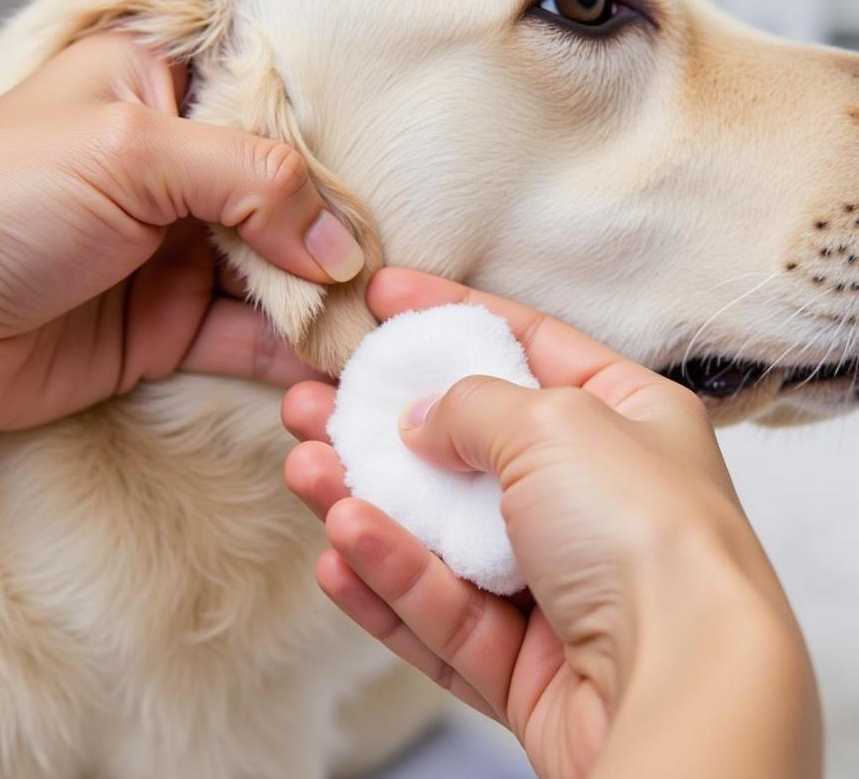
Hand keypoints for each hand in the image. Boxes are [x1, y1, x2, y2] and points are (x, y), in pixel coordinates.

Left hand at [0, 31, 363, 435]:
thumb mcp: (131, 152)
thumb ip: (251, 182)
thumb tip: (341, 246)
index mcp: (159, 91)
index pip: (273, 112)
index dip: (334, 151)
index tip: (391, 189)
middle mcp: (177, 172)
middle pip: (287, 201)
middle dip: (338, 242)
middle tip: (397, 279)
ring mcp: (177, 253)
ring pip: (276, 276)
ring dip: (325, 305)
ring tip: (382, 329)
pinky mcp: (170, 326)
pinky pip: (248, 338)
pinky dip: (292, 353)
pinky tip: (335, 363)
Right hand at [283, 269, 820, 778]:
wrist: (681, 687)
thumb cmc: (643, 530)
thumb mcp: (556, 422)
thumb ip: (472, 405)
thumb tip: (418, 419)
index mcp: (628, 421)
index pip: (529, 345)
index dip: (452, 316)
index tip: (383, 297)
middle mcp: (597, 499)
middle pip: (467, 448)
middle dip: (383, 424)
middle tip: (312, 398)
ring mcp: (561, 585)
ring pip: (441, 535)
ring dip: (368, 501)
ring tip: (303, 467)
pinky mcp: (528, 662)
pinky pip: (443, 612)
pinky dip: (389, 581)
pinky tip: (337, 552)